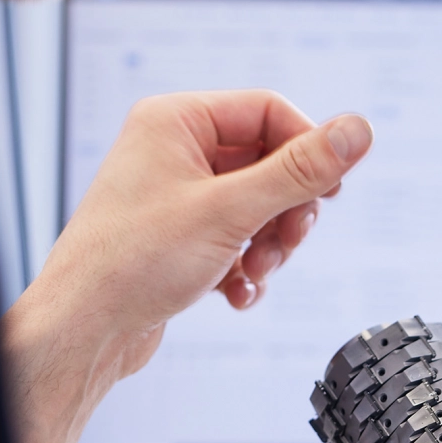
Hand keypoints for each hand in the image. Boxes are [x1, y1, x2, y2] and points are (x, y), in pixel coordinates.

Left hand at [18, 90, 371, 384]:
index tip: (331, 192)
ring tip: (256, 272)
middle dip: (285, 210)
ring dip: (269, 244)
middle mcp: (172, 150)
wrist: (84, 330)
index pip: (268, 111)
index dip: (307, 150)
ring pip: (255, 205)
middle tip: (288, 241)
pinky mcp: (177, 237)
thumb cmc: (134, 262)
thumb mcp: (232, 210)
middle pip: (267, 162)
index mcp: (176, 121)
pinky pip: (234, 238)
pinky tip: (237, 292)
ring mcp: (174, 195)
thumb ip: (300, 170)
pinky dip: (245, 266)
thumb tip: (358, 131)